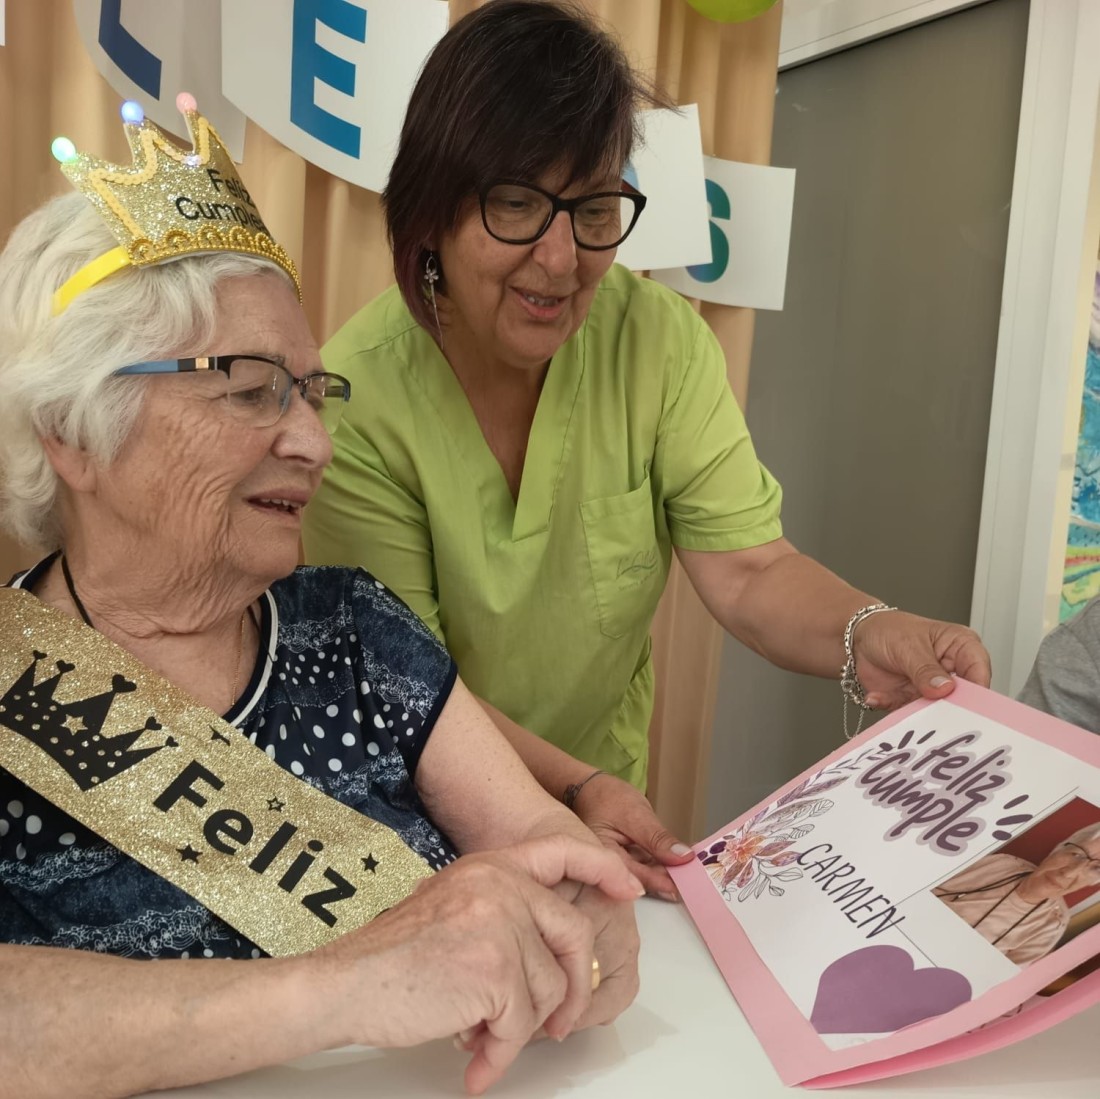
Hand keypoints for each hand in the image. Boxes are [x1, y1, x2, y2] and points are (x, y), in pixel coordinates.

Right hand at [313, 835, 642, 1095]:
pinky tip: (476, 1064)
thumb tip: (550, 958)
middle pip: (573, 936)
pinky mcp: (496, 968)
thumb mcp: (452, 904)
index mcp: (491, 866)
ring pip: (549, 991)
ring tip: (482, 1037)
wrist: (346, 982)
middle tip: (556, 1025)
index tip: (628, 887)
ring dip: (519, 1029)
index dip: (601, 867)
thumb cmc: (392, 955)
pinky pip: (522, 1025)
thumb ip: (502, 912)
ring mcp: (501, 923)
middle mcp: (501, 885)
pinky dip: (500, 1054)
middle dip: (571, 991)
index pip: (561, 850)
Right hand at [571, 772, 693, 900]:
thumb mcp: (635, 815)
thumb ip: (657, 839)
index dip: (662, 882)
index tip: (685, 885)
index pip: (634, 877)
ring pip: (645, 874)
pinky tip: (678, 862)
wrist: (591, 787)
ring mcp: (619, 864)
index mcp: (603, 857)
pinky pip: (645, 865)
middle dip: (667, 880)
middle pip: (640, 880)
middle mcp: (608, 867)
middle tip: (694, 881)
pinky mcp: (627, 858)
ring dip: (666, 872)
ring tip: (690, 871)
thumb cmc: (607, 797)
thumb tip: (683, 858)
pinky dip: (661, 863)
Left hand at [853, 610, 990, 711]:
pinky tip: (877, 696)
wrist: (858, 639)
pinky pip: (909, 714)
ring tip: (898, 701)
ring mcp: (934, 690)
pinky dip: (891, 706)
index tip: (966, 706)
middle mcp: (952, 671)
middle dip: (947, 709)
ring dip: (916, 712)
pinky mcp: (914, 701)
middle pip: (963, 699)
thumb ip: (926, 669)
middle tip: (931, 709)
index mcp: (961, 647)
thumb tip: (944, 688)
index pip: (979, 671)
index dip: (976, 691)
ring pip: (936, 712)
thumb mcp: (908, 645)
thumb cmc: (889, 630)